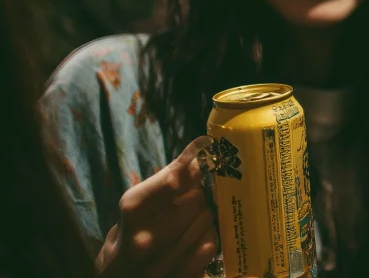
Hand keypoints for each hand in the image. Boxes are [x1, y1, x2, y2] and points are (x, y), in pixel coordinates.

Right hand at [96, 137, 218, 277]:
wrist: (118, 276)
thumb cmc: (129, 232)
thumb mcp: (137, 203)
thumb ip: (166, 179)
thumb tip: (200, 152)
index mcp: (133, 213)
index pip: (175, 181)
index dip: (192, 163)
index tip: (204, 145)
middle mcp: (146, 242)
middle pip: (198, 201)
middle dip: (195, 197)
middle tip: (184, 203)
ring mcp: (165, 264)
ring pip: (208, 223)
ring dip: (202, 219)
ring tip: (185, 224)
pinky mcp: (182, 277)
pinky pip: (210, 248)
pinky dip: (206, 239)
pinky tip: (192, 240)